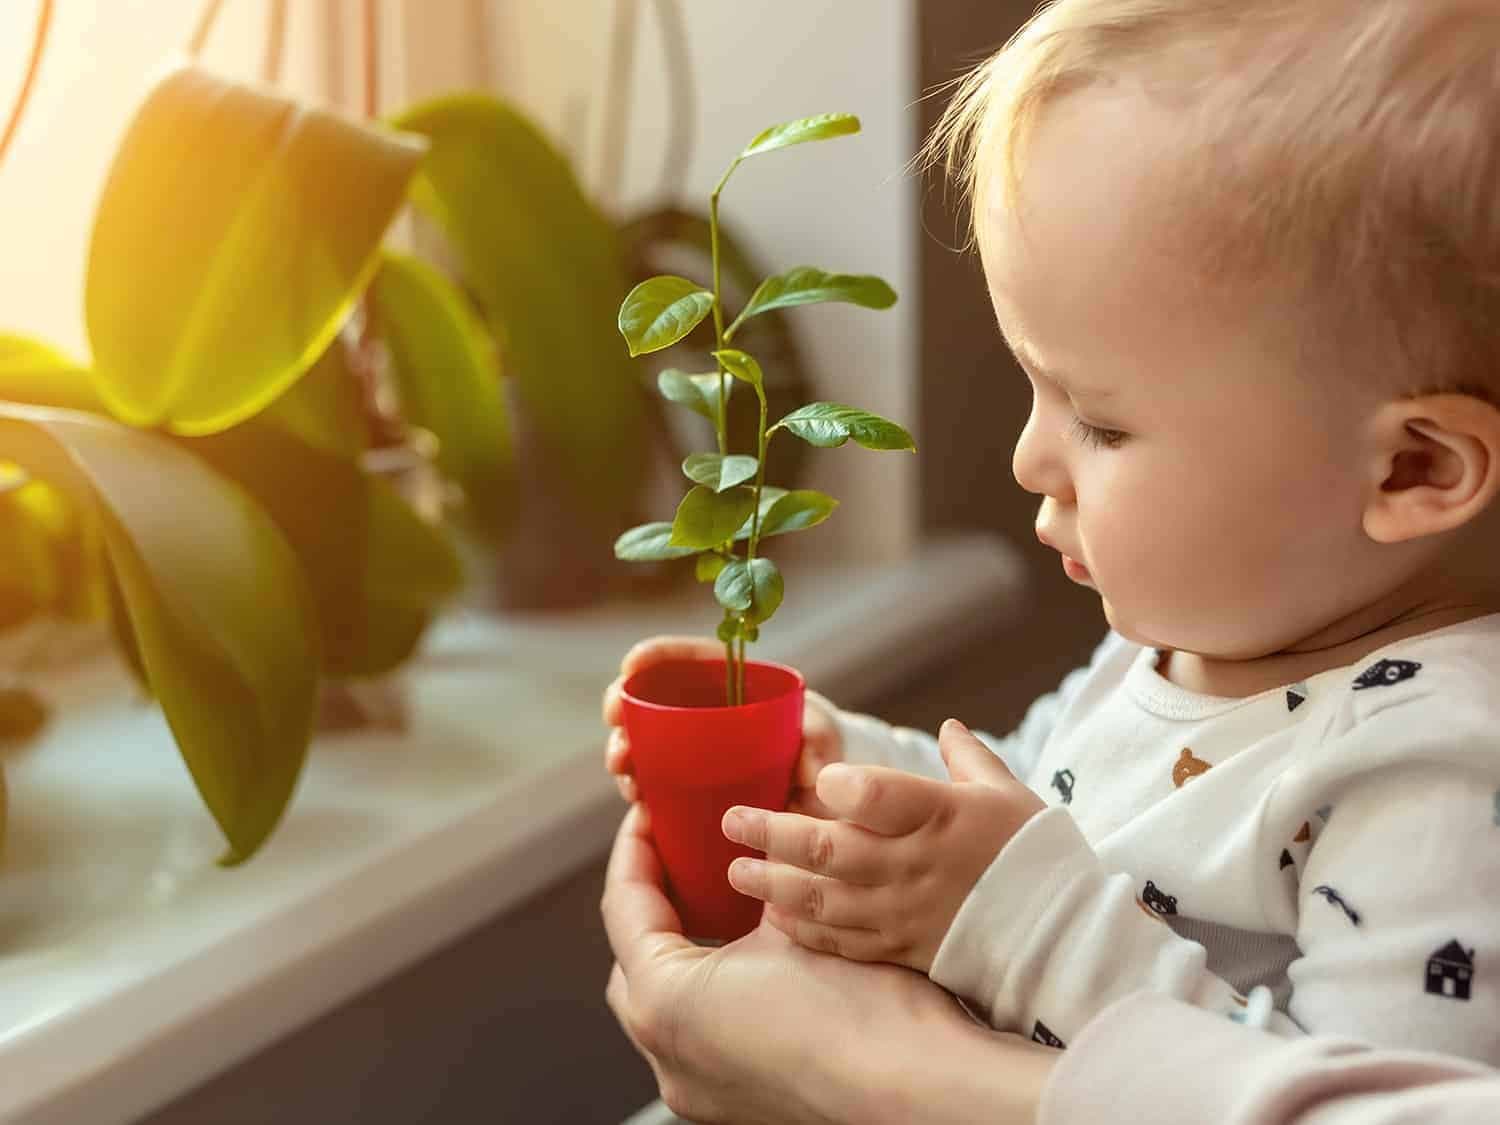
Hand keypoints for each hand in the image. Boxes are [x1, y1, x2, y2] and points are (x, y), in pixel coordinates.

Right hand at [601, 634, 843, 816]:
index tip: (631, 663)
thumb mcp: (822, 735)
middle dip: (624, 705)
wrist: (821, 788)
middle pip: (652, 697)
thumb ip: (819, 742)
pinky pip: (652, 778)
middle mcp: (703, 710)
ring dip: (624, 751)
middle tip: (615, 722)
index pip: (687, 658)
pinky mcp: (686, 782)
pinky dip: (639, 786)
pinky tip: (637, 799)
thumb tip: (810, 769)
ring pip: (643, 740)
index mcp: (732, 682)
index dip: (655, 655)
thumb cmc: (821, 746)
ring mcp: (690, 747)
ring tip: (624, 771)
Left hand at [601, 801, 1054, 1124]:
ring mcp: (698, 1088)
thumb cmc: (864, 1011)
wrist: (919, 1087)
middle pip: (636, 957)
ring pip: (667, 1000)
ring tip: (715, 900)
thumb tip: (756, 846)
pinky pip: (703, 1033)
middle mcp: (667, 1056)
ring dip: (684, 950)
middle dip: (653, 902)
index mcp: (664, 1002)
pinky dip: (713, 990)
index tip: (649, 815)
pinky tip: (750, 958)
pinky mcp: (733, 1103)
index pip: (625, 905)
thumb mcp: (797, 916)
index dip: (636, 848)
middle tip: (678, 853)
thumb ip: (756, 881)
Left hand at [720, 718, 1045, 973]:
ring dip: (773, 885)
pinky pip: (842, 941)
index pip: (879, 796)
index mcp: (941, 815)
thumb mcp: (1006, 794)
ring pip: (824, 899)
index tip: (816, 779)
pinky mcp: (902, 949)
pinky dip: (804, 930)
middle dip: (771, 834)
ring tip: (735, 871)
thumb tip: (947, 727)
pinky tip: (774, 916)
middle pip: (830, 850)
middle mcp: (915, 864)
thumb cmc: (1033, 855)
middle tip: (732, 821)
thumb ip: (967, 759)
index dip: (841, 787)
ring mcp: (905, 912)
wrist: (1064, 937)